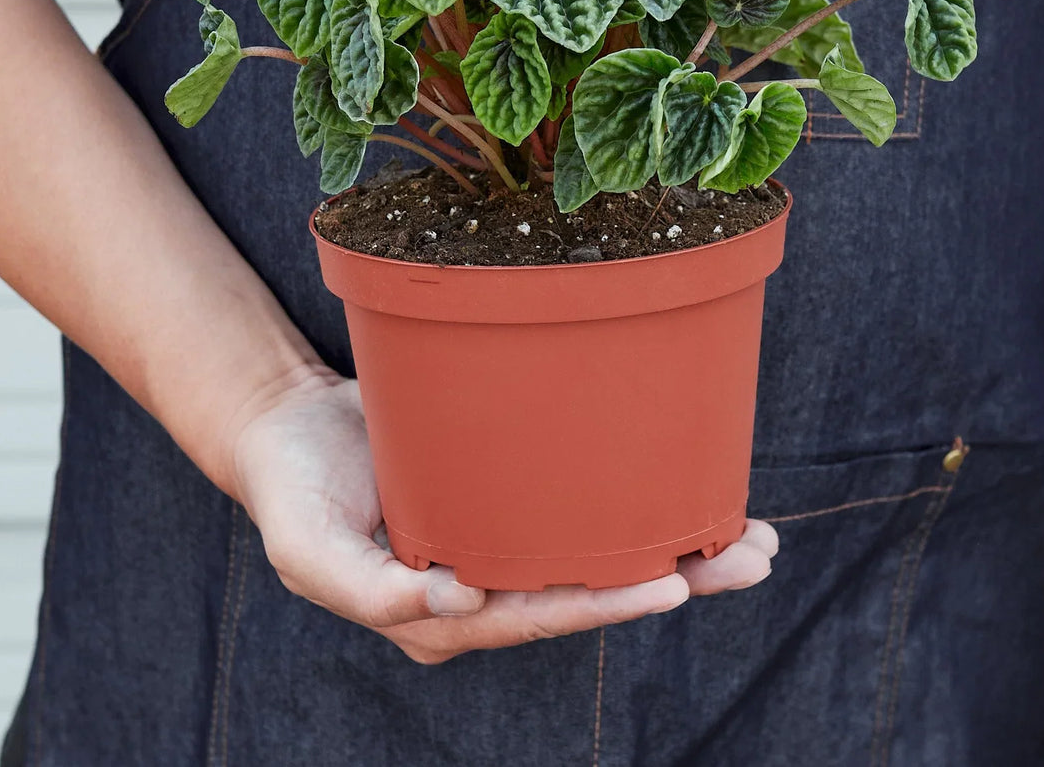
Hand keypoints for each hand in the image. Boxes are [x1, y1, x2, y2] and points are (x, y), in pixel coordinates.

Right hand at [231, 367, 779, 663]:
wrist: (290, 428)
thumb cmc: (295, 492)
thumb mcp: (310, 550)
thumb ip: (372, 593)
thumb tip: (457, 603)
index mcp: (443, 614)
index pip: (534, 614)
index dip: (602, 604)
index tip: (670, 587)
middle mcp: (485, 585)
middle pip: (587, 590)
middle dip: (672, 580)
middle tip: (753, 558)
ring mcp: (500, 539)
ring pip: (598, 553)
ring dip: (677, 548)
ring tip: (752, 538)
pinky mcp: (508, 495)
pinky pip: (578, 507)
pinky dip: (634, 504)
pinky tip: (688, 491)